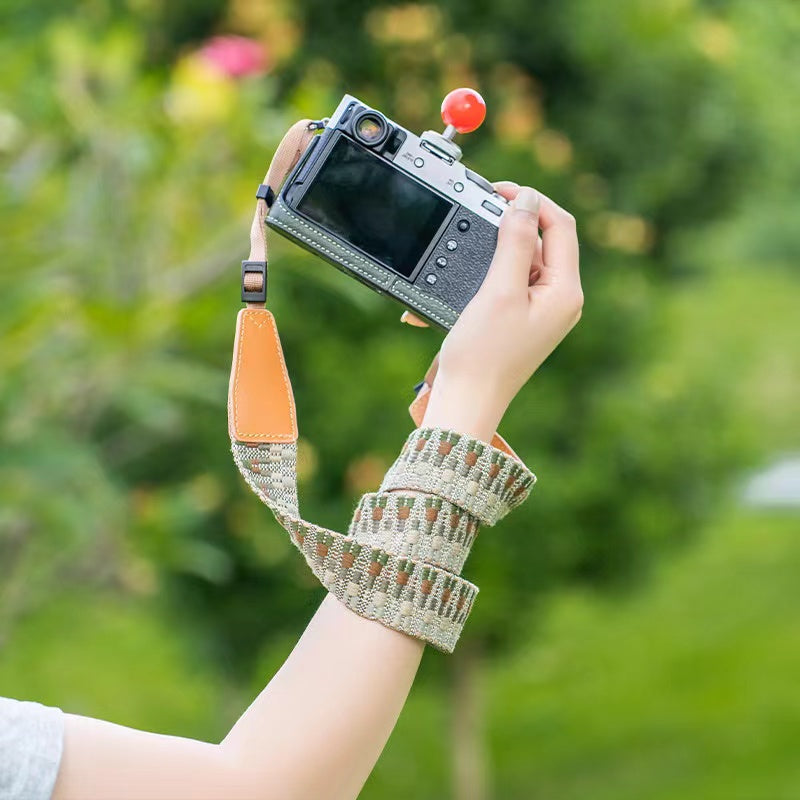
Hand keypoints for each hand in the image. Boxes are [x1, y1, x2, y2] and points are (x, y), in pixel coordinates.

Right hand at [420, 182, 581, 440]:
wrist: (466, 404)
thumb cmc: (482, 356)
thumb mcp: (499, 291)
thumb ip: (516, 242)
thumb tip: (526, 201)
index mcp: (565, 292)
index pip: (560, 226)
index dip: (532, 201)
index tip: (499, 190)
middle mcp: (560, 301)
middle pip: (543, 241)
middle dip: (510, 225)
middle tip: (478, 212)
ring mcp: (541, 312)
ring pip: (522, 261)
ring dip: (492, 252)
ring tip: (464, 254)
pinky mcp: (521, 320)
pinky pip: (508, 284)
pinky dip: (485, 277)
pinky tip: (460, 287)